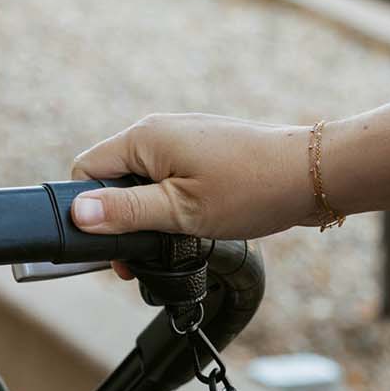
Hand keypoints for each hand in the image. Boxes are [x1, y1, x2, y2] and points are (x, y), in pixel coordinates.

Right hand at [69, 113, 322, 243]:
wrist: (310, 175)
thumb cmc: (250, 190)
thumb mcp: (180, 212)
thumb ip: (126, 213)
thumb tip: (79, 213)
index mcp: (144, 138)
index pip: (86, 171)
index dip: (88, 213)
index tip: (111, 249)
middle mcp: (158, 130)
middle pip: (111, 178)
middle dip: (118, 220)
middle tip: (141, 260)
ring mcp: (180, 138)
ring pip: (139, 182)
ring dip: (145, 217)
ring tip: (171, 242)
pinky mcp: (199, 150)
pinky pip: (164, 179)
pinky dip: (167, 206)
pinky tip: (190, 225)